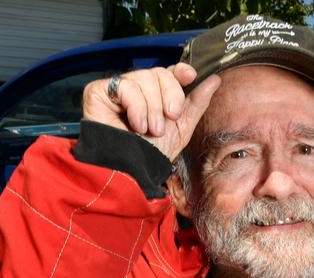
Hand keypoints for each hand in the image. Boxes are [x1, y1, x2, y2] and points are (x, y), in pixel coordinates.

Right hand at [81, 63, 221, 160]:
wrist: (131, 169)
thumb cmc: (152, 153)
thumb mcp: (182, 128)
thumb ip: (197, 103)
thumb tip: (214, 79)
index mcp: (156, 95)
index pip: (169, 72)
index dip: (180, 70)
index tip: (190, 76)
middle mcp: (137, 89)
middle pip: (160, 73)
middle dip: (170, 96)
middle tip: (169, 118)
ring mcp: (118, 89)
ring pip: (144, 78)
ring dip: (153, 108)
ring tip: (150, 129)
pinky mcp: (99, 91)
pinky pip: (126, 86)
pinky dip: (136, 107)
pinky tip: (136, 125)